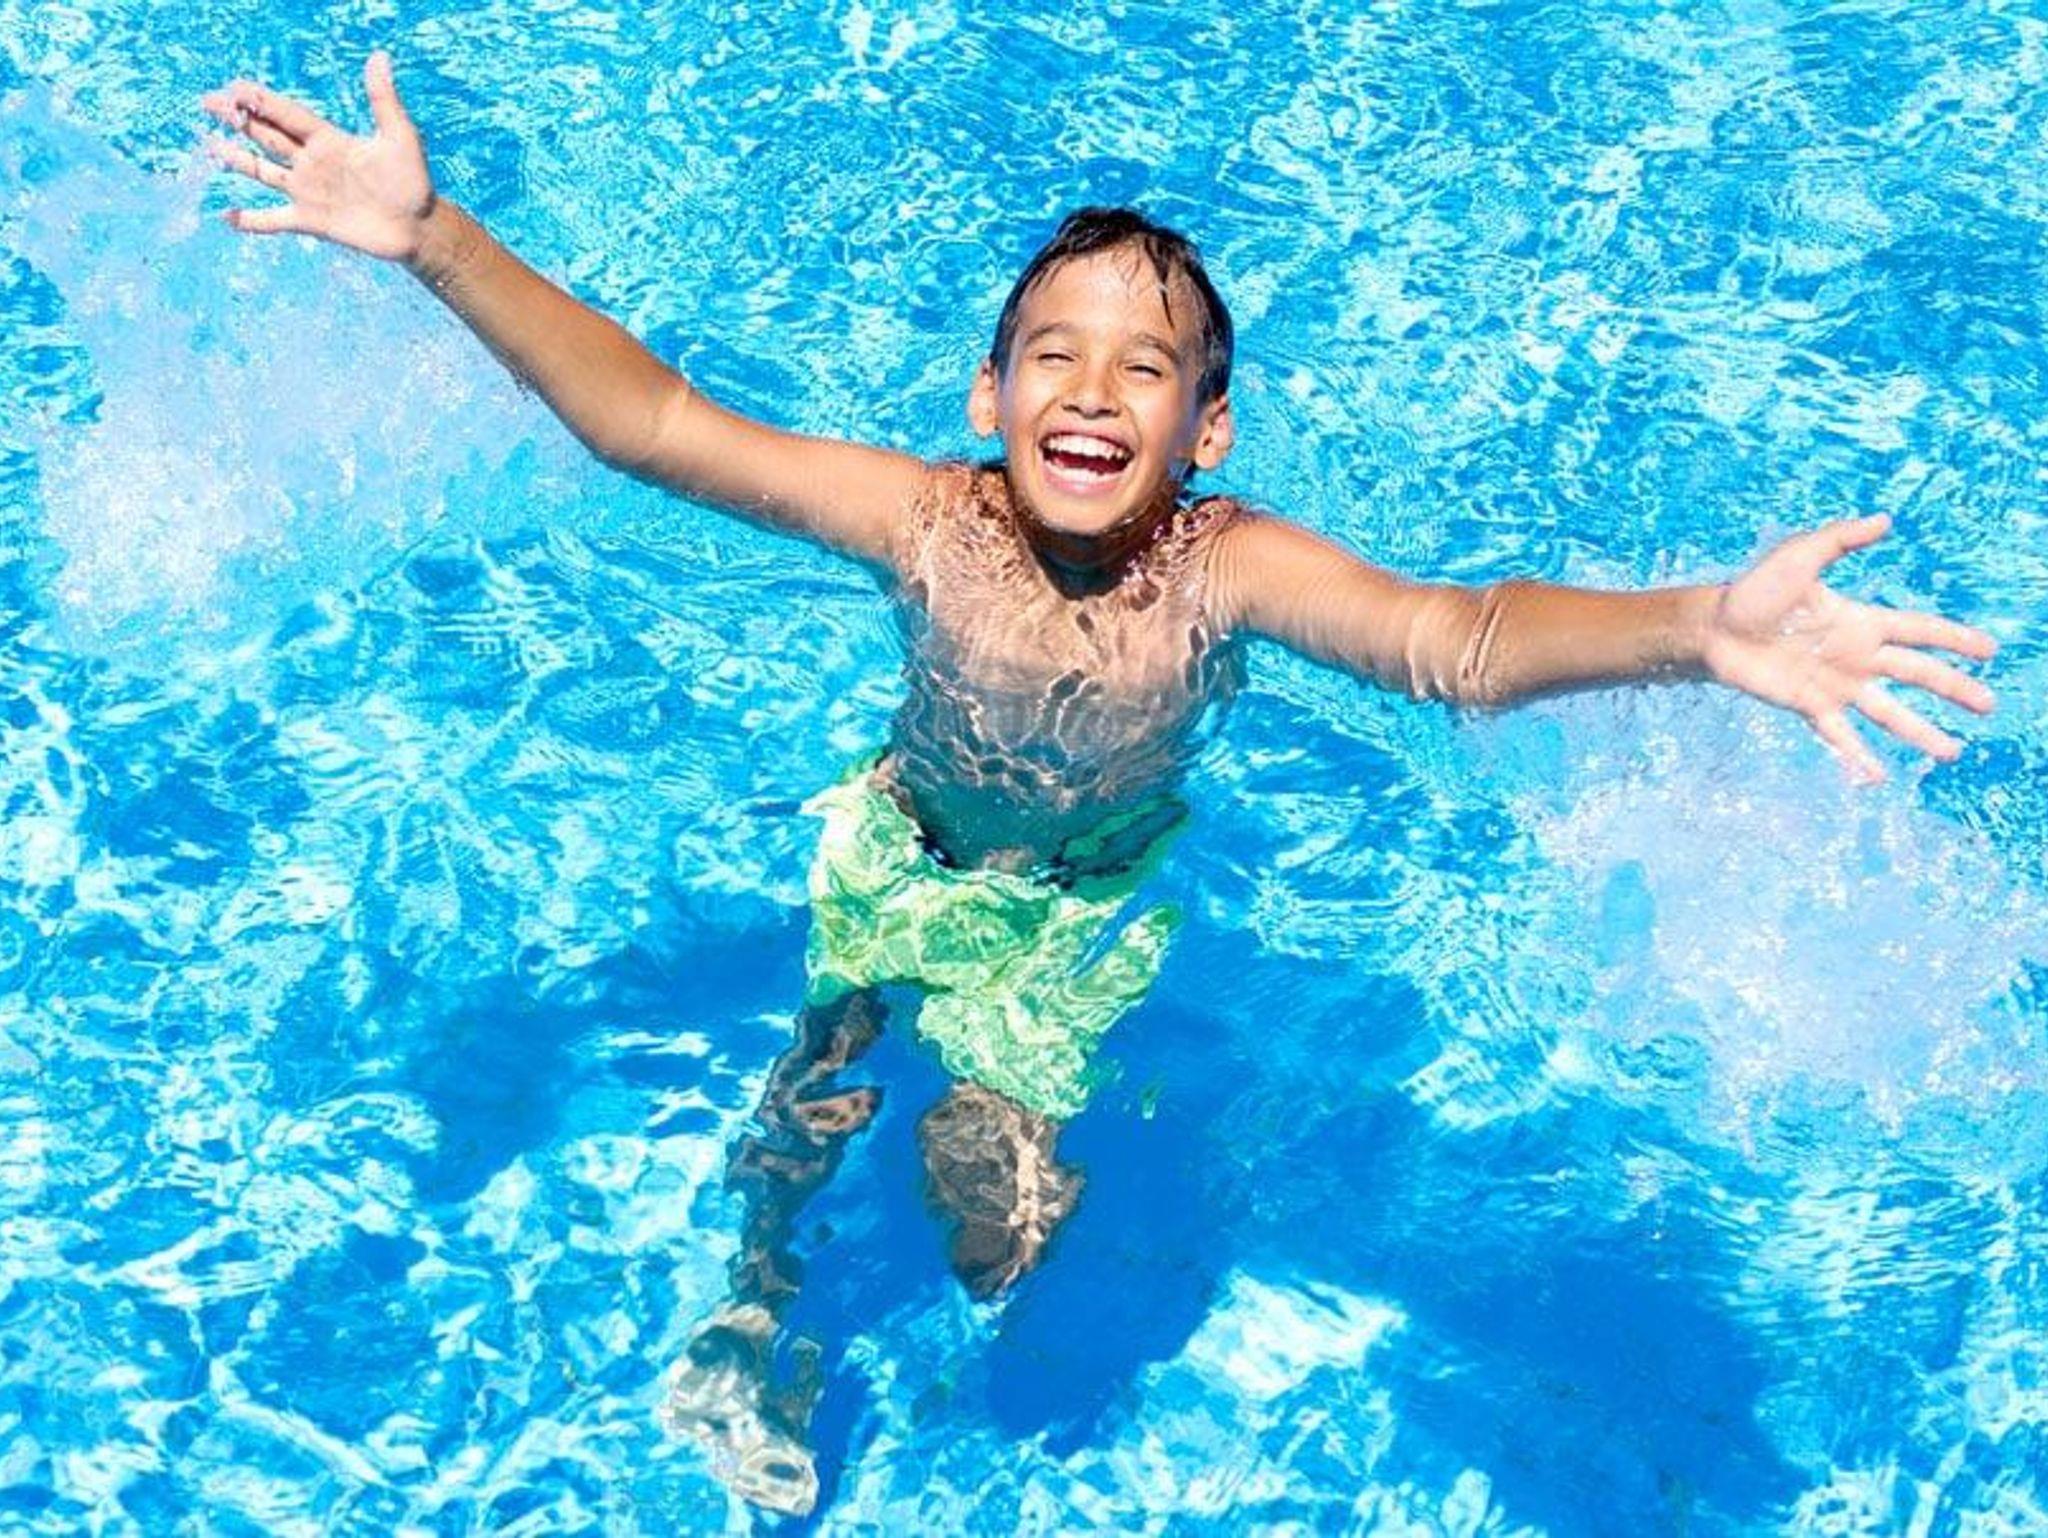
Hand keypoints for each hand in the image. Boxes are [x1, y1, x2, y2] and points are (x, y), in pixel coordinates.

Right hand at [202, 52, 433, 261]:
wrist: (418, 228)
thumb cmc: (413, 182)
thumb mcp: (399, 136)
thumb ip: (383, 99)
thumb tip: (380, 58)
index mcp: (329, 140)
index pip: (286, 115)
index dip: (261, 101)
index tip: (234, 87)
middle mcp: (313, 163)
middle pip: (267, 136)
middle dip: (238, 119)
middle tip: (208, 102)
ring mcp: (309, 192)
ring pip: (263, 172)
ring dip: (236, 160)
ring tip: (209, 147)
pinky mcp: (311, 221)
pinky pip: (274, 221)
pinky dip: (251, 221)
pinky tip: (226, 216)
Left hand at [1702, 514, 1996, 781]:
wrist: (1714, 627)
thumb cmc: (1754, 591)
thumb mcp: (1799, 556)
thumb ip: (1840, 538)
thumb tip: (1884, 519)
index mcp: (1861, 622)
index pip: (1919, 631)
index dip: (1954, 639)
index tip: (1988, 651)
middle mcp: (1856, 656)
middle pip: (1917, 675)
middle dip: (1953, 689)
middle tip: (1988, 706)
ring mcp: (1835, 685)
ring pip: (1888, 713)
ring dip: (1920, 733)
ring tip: (1951, 752)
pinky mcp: (1809, 706)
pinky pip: (1839, 736)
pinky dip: (1858, 757)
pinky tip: (1880, 777)